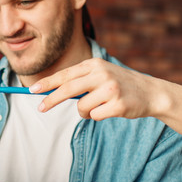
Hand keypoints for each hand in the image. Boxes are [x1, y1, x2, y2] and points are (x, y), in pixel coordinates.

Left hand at [29, 57, 159, 120]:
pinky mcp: (118, 105)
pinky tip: (110, 110)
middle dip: (51, 99)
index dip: (48, 83)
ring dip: (84, 112)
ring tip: (98, 108)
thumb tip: (50, 92)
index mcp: (94, 65)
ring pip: (81, 107)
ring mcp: (111, 89)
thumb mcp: (100, 75)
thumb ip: (80, 81)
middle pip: (68, 89)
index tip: (32, 90)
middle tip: (40, 108)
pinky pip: (95, 116)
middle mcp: (102, 74)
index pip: (65, 74)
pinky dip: (98, 116)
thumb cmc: (119, 85)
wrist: (150, 92)